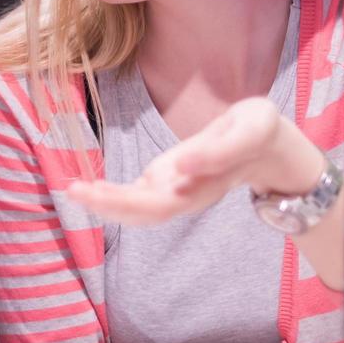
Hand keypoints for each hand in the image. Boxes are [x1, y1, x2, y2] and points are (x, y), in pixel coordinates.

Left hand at [66, 97, 324, 225]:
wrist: (269, 146)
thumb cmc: (259, 132)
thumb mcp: (251, 130)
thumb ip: (219, 151)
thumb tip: (180, 167)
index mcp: (206, 185)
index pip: (164, 202)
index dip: (133, 200)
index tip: (104, 189)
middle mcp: (188, 195)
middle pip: (145, 211)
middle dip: (110, 204)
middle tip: (75, 191)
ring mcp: (177, 191)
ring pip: (139, 209)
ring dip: (105, 202)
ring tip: (74, 191)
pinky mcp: (169, 181)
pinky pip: (137, 196)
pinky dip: (112, 195)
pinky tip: (89, 188)